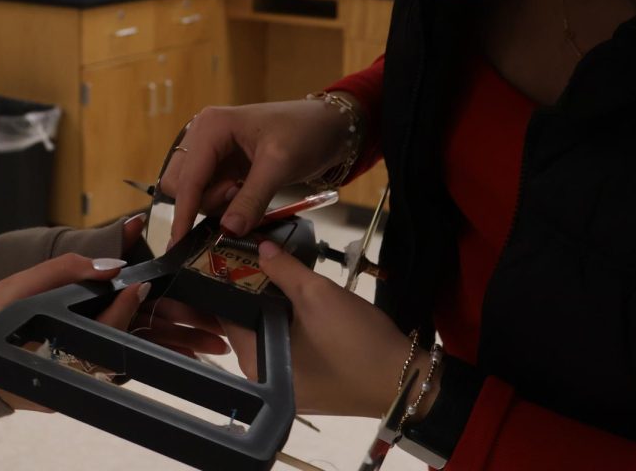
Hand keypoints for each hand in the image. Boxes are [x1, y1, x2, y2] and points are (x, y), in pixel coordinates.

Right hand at [0, 252, 148, 411]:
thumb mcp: (21, 285)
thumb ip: (67, 270)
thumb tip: (112, 267)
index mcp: (49, 358)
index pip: (102, 336)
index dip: (122, 308)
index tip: (136, 283)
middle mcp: (57, 385)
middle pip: (107, 350)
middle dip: (122, 317)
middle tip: (132, 288)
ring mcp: (58, 393)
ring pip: (101, 360)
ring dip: (112, 328)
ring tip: (117, 299)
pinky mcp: (56, 393)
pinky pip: (88, 365)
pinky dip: (96, 340)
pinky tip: (98, 319)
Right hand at [159, 100, 359, 243]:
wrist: (329, 126)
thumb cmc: (306, 133)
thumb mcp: (280, 165)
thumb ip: (252, 199)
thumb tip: (228, 231)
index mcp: (211, 127)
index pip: (187, 177)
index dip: (183, 211)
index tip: (179, 243)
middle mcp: (203, 135)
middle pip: (180, 184)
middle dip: (205, 201)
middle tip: (237, 197)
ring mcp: (211, 150)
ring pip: (193, 190)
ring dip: (216, 202)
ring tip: (245, 192)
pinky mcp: (222, 163)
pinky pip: (208, 191)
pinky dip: (223, 202)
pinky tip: (245, 194)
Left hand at [222, 241, 416, 417]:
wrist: (406, 382)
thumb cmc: (356, 341)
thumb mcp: (318, 295)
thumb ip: (284, 269)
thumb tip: (261, 248)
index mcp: (256, 363)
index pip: (229, 316)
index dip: (232, 283)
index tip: (237, 255)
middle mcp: (263, 379)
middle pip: (250, 325)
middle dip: (257, 292)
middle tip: (264, 258)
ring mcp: (287, 385)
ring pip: (271, 334)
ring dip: (277, 307)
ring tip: (283, 273)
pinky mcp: (308, 385)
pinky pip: (289, 347)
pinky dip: (292, 325)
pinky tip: (302, 302)